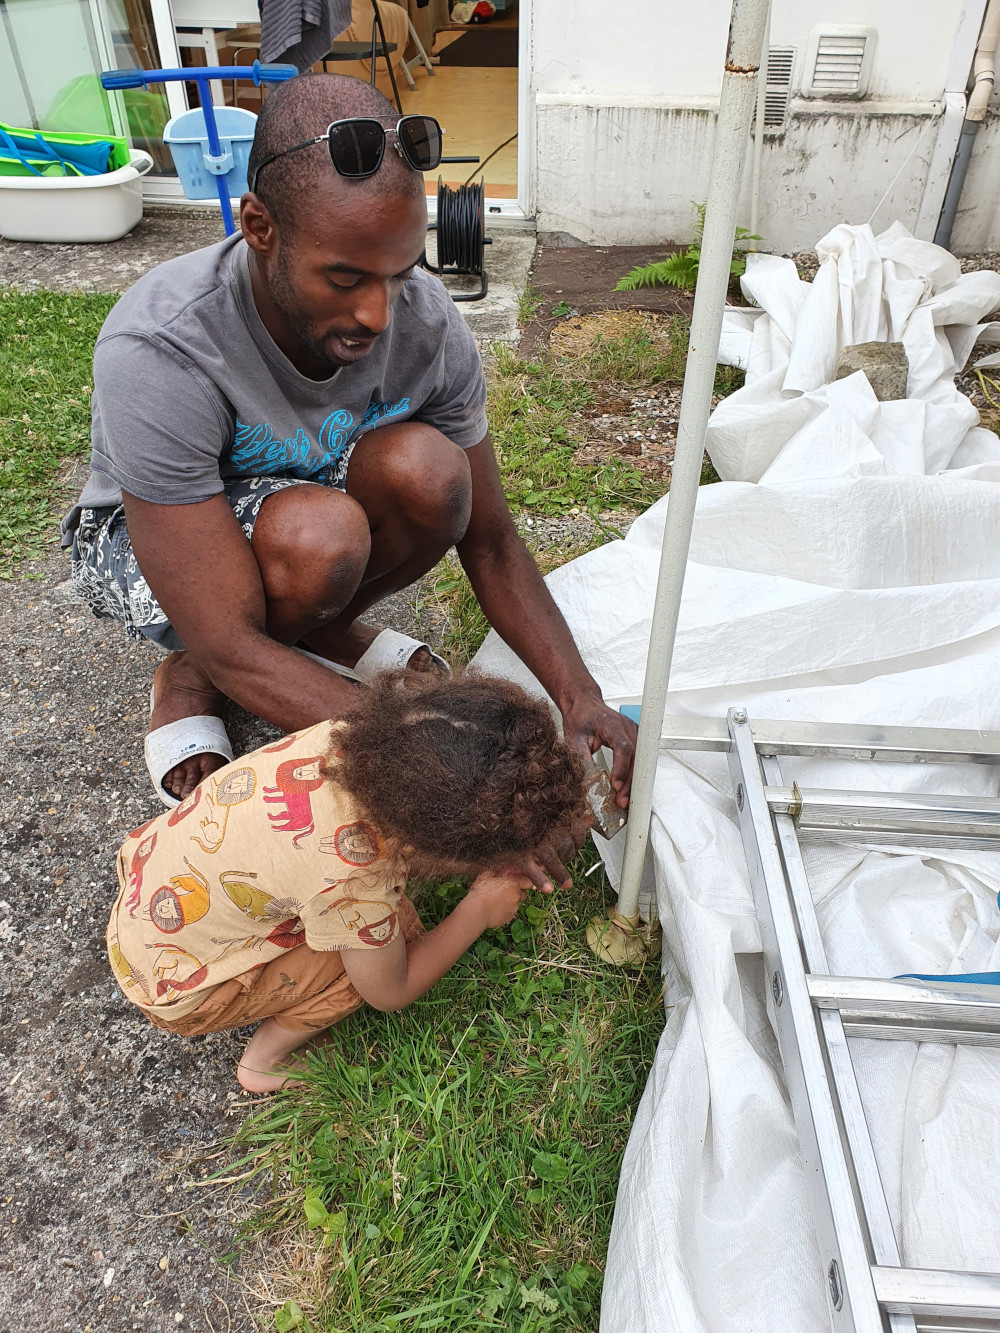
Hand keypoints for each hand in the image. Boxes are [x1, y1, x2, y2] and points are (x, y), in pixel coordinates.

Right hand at [467, 870, 533, 928]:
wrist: (476, 911)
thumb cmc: (480, 891)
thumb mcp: (486, 875)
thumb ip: (496, 871)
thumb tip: (498, 868)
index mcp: (513, 883)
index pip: (528, 881)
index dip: (524, 881)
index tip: (518, 881)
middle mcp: (516, 896)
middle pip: (523, 894)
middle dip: (517, 892)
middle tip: (505, 891)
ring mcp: (514, 908)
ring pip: (516, 904)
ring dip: (510, 901)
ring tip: (497, 901)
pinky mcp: (509, 917)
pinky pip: (510, 912)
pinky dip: (505, 910)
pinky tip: (495, 908)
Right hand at [511, 808, 593, 892]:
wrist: (500, 817)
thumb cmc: (527, 816)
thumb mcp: (549, 813)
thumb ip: (571, 817)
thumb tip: (590, 818)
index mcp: (555, 820)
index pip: (575, 834)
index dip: (578, 840)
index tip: (574, 842)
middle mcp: (546, 832)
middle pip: (565, 848)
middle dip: (567, 854)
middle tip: (564, 856)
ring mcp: (533, 843)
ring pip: (552, 859)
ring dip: (560, 873)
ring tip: (567, 885)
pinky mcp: (520, 853)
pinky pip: (531, 868)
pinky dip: (539, 878)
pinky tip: (548, 889)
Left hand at [560, 694, 636, 808]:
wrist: (583, 705)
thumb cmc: (580, 719)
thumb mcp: (574, 741)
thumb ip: (582, 761)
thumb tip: (590, 783)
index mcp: (611, 725)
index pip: (623, 747)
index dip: (621, 768)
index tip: (615, 785)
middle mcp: (627, 728)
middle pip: (635, 758)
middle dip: (629, 782)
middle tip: (621, 800)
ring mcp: (634, 733)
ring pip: (640, 762)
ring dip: (632, 782)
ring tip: (623, 799)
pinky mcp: (635, 739)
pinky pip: (638, 760)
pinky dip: (633, 775)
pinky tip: (626, 788)